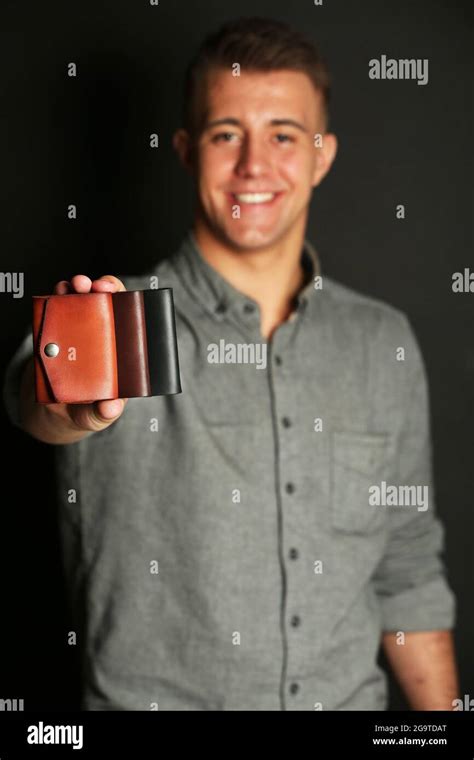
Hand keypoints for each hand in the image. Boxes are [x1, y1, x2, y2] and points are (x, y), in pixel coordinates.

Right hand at [45, 274, 128, 434]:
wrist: (51, 412)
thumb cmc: (84, 410)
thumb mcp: (95, 416)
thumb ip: (103, 413)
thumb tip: (112, 407)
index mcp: (120, 353)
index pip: (132, 322)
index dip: (131, 306)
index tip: (125, 301)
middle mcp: (102, 336)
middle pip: (109, 303)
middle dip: (106, 288)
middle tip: (98, 286)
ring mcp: (79, 329)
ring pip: (83, 299)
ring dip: (80, 286)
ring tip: (75, 285)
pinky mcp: (57, 330)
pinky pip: (58, 307)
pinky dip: (58, 296)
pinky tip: (58, 292)